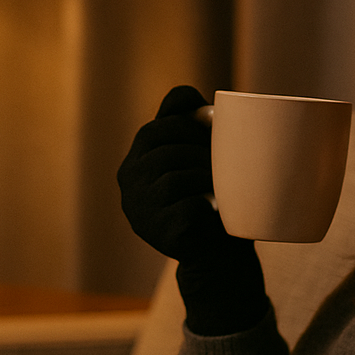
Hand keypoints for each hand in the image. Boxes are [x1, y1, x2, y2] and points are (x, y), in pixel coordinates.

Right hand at [118, 85, 268, 334]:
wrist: (220, 254)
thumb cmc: (215, 200)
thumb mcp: (200, 159)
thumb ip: (192, 128)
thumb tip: (192, 101)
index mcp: (137, 160)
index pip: (158, 126)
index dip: (188, 123)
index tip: (214, 130)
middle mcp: (129, 181)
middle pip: (164, 145)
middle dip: (199, 146)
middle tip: (224, 160)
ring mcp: (138, 207)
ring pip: (174, 174)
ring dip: (206, 175)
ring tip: (224, 185)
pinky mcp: (155, 230)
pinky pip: (185, 204)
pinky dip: (206, 203)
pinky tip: (215, 209)